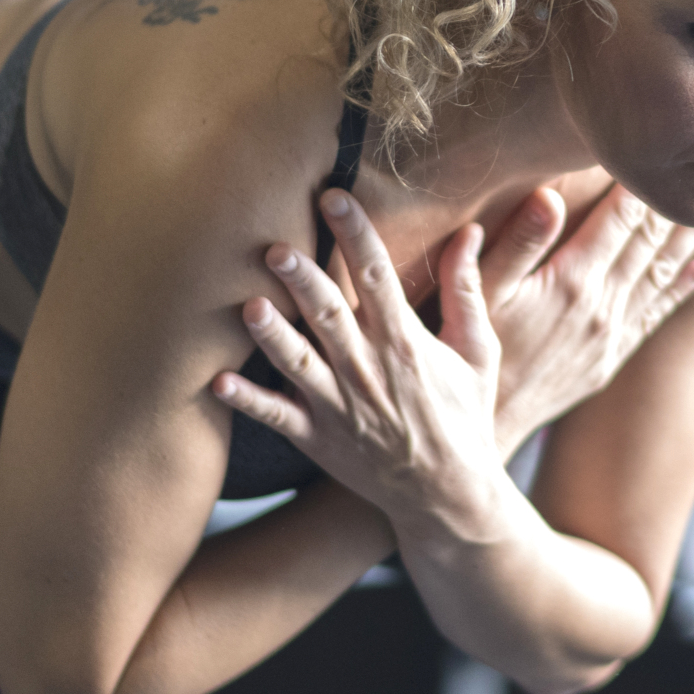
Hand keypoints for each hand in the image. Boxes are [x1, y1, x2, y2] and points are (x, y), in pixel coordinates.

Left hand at [214, 190, 506, 529]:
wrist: (448, 495)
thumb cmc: (464, 416)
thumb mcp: (478, 351)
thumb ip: (466, 291)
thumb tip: (468, 232)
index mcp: (407, 344)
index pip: (378, 278)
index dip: (356, 235)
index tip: (334, 197)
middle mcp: (369, 371)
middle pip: (330, 316)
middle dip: (303, 280)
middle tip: (276, 247)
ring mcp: (340, 408)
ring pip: (298, 363)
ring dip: (272, 336)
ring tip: (249, 307)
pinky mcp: (317, 439)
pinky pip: (276, 417)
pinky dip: (247, 401)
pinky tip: (216, 381)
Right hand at [475, 184, 693, 454]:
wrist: (488, 423)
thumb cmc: (470, 351)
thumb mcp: (482, 292)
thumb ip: (518, 243)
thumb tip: (551, 195)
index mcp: (572, 280)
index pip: (617, 221)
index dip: (637, 186)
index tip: (655, 155)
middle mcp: (601, 305)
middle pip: (646, 244)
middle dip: (670, 207)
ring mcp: (610, 334)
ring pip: (658, 277)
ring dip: (683, 243)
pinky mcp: (609, 359)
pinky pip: (655, 317)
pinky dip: (679, 291)